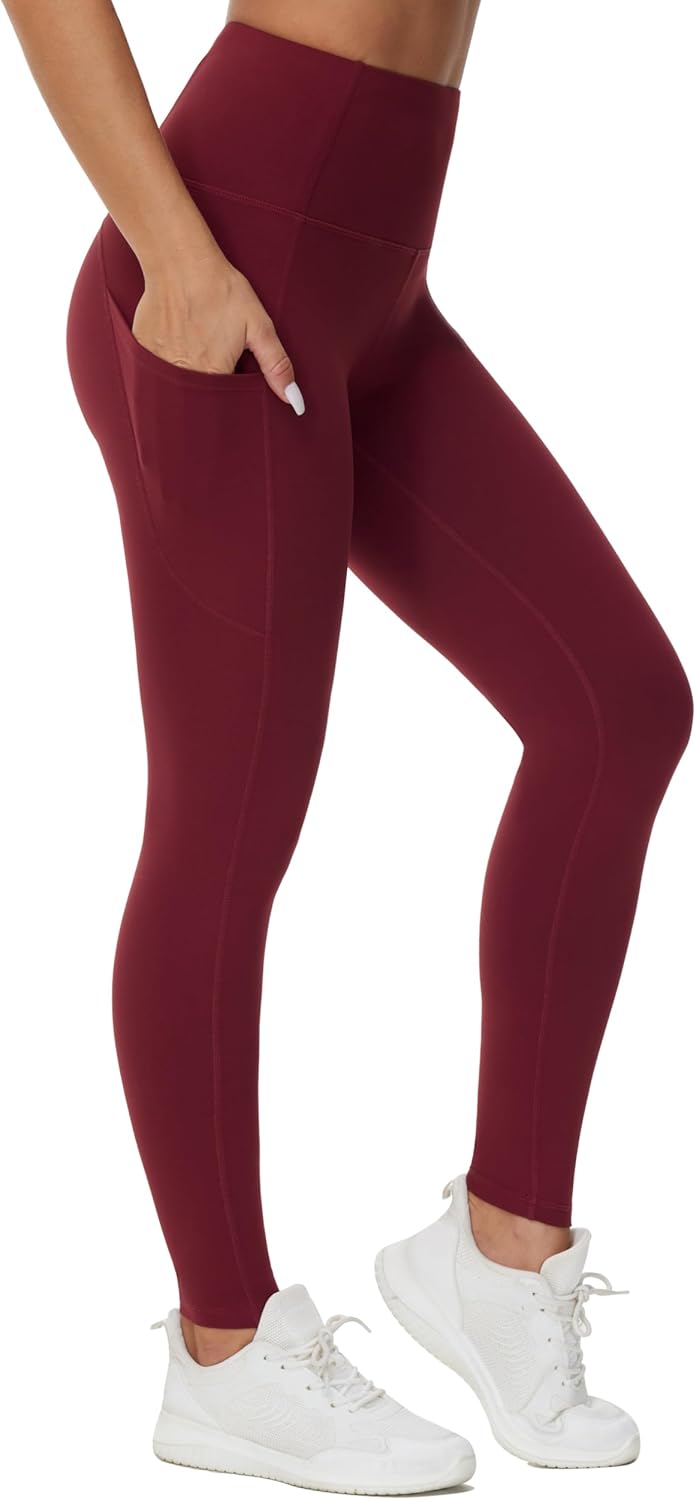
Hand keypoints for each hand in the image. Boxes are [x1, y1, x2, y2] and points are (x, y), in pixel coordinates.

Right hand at [132, 254, 304, 412]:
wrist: (181, 262)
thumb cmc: (222, 290)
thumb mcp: (258, 325)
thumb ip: (276, 365)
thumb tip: (294, 400)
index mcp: (214, 375)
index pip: (223, 406)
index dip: (230, 397)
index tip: (231, 377)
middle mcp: (183, 376)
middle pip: (197, 399)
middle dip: (207, 390)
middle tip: (210, 353)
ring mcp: (158, 364)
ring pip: (175, 386)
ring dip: (185, 376)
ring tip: (193, 345)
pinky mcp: (142, 350)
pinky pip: (154, 368)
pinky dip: (165, 362)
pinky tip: (175, 340)